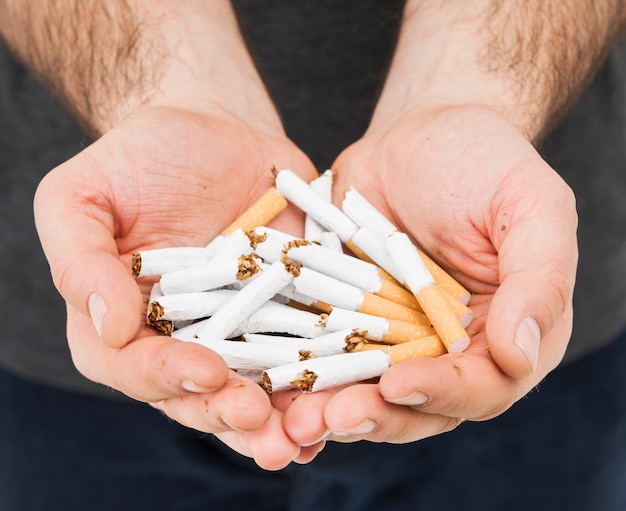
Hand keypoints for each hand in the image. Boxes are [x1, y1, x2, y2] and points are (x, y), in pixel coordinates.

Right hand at [33, 104, 322, 468]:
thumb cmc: (140, 157)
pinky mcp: (287, 312)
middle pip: (198, 395)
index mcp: (122, 322)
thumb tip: (109, 327)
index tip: (206, 371)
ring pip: (255, 389)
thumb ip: (79, 260)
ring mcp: (238, 330)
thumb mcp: (82, 196)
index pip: (134, 367)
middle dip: (229, 414)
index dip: (167, 377)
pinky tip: (341, 399)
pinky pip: (305, 353)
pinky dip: (322, 381)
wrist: (214, 128)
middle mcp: (181, 338)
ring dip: (280, 420)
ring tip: (304, 436)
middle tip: (260, 422)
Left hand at [280, 104, 577, 444]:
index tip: (398, 386)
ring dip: (334, 409)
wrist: (419, 134)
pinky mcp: (352, 320)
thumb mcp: (532, 207)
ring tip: (299, 417)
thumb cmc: (486, 162)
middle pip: (420, 406)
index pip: (483, 385)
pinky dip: (306, 373)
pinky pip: (329, 354)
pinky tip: (278, 384)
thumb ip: (540, 280)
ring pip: (368, 391)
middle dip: (378, 417)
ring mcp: (398, 338)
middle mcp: (453, 348)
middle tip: (335, 419)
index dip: (443, 394)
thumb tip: (520, 356)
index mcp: (507, 332)